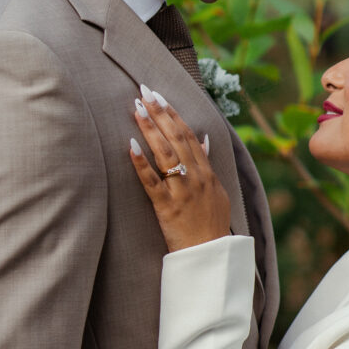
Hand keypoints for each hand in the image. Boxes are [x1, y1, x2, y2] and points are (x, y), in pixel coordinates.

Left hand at [129, 89, 230, 251]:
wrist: (210, 257)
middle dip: (160, 112)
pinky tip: (130, 145)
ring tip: (136, 108)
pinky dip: (141, 163)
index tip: (159, 95)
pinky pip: (152, 182)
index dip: (173, 113)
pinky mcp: (168, 208)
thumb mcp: (217, 192)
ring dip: (150, 128)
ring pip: (165, 153)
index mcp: (207, 172)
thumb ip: (208, 164)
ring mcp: (182, 192)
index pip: (189, 134)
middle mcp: (196, 177)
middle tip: (144, 91)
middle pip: (177, 137)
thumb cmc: (211, 226)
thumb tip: (204, 139)